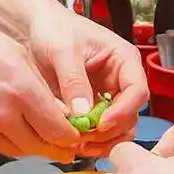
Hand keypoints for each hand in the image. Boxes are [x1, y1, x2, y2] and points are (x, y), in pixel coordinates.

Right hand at [0, 11, 82, 160]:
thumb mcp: (16, 54)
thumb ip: (40, 87)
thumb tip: (60, 112)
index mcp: (22, 91)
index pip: (59, 130)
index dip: (72, 138)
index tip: (77, 137)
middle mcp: (3, 116)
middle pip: (41, 147)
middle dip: (57, 149)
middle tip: (66, 147)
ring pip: (18, 152)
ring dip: (33, 148)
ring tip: (40, 140)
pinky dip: (7, 143)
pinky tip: (10, 131)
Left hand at [25, 6, 147, 154]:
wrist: (37, 29)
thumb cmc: (54, 30)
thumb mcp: (63, 51)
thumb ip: (74, 80)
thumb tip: (83, 113)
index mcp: (123, 60)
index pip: (137, 91)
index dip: (123, 111)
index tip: (101, 123)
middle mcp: (121, 80)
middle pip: (130, 115)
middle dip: (110, 131)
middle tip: (84, 138)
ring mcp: (108, 96)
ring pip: (119, 128)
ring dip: (102, 141)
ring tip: (78, 145)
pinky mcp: (93, 108)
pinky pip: (100, 131)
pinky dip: (91, 140)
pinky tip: (75, 143)